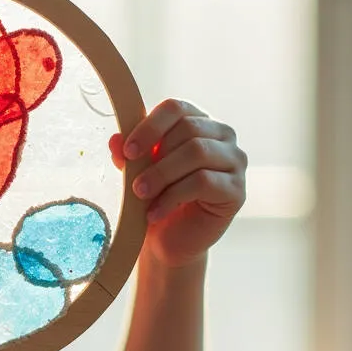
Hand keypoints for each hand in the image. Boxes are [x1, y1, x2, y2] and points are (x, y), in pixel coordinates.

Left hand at [110, 99, 246, 267]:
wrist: (169, 242)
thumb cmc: (156, 200)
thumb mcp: (138, 173)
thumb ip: (130, 155)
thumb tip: (115, 140)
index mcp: (198, 122)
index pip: (176, 108)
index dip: (150, 126)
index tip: (128, 151)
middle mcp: (222, 136)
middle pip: (187, 129)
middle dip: (155, 158)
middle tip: (134, 184)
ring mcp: (234, 161)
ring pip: (197, 152)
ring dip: (162, 175)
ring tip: (141, 195)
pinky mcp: (236, 189)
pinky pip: (203, 181)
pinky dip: (172, 197)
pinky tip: (155, 213)